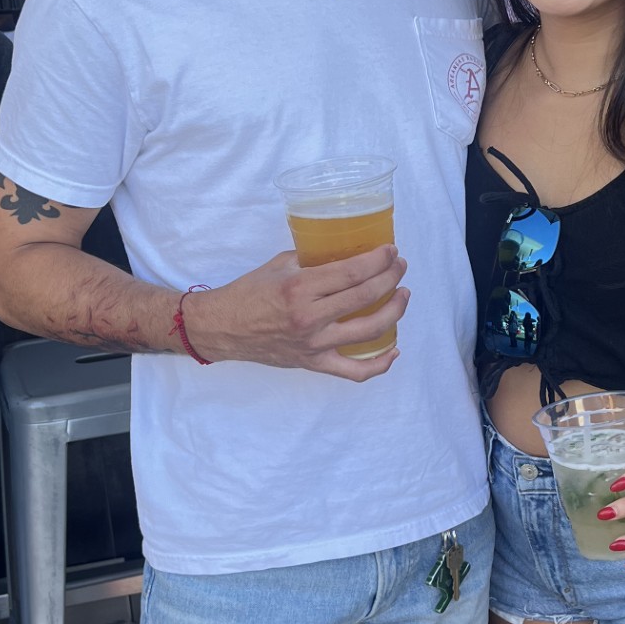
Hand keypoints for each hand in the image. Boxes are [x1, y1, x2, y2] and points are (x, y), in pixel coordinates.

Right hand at [187, 245, 408, 380]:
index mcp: (300, 287)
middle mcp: (309, 317)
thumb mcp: (279, 266)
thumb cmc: (248, 293)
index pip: (352, 272)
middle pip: (365, 297)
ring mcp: (314, 344)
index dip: (378, 260)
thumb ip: (312, 261)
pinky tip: (394, 349)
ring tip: (402, 296)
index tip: (390, 252)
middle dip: (391, 278)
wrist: (222, 328)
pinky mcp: (314, 363)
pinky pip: (354, 371)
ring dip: (394, 312)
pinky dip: (379, 364)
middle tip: (399, 267)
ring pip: (369, 331)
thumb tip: (343, 254)